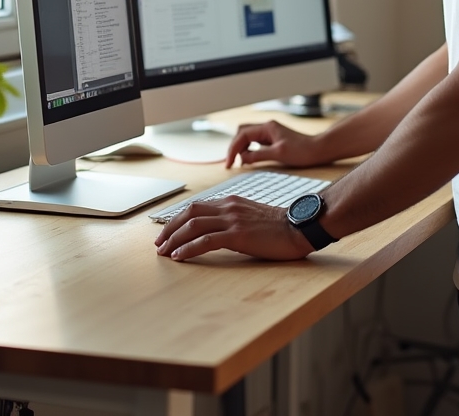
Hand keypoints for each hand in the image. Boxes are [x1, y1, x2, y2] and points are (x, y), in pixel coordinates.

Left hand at [154, 196, 312, 260]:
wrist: (298, 227)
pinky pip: (206, 240)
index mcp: (231, 202)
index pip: (196, 207)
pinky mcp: (238, 235)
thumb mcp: (251, 217)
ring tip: (164, 252)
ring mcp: (233, 220)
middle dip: (170, 228)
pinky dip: (189, 248)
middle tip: (159, 244)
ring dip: (175, 239)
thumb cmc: (279, 226)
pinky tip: (180, 257)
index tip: (167, 233)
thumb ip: (234, 219)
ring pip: (193, 226)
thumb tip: (216, 231)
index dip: (177, 220)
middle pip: (189, 213)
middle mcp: (229, 207)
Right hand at [225, 120, 318, 168]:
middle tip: (231, 162)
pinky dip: (249, 149)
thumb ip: (258, 155)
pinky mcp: (273, 140)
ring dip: (241, 148)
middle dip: (234, 146)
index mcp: (267, 127)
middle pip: (242, 133)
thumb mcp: (278, 154)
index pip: (242, 135)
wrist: (319, 150)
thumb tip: (242, 159)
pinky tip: (249, 159)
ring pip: (248, 137)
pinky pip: (255, 142)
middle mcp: (267, 128)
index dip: (233, 149)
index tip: (229, 163)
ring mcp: (270, 133)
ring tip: (238, 162)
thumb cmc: (302, 151)